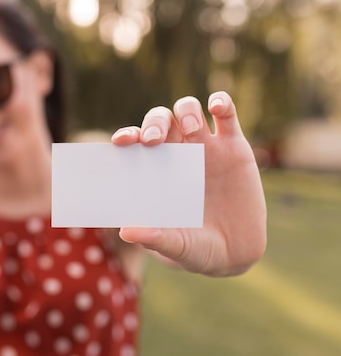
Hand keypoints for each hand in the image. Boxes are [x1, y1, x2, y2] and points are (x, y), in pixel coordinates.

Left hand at [111, 91, 266, 275]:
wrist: (235, 253)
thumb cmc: (194, 249)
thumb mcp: (175, 246)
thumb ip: (154, 238)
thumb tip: (126, 232)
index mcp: (154, 170)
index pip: (135, 143)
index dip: (127, 136)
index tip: (121, 142)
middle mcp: (176, 153)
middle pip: (161, 120)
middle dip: (155, 122)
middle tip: (155, 140)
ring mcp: (205, 147)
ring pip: (189, 110)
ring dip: (186, 110)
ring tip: (190, 126)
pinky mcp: (234, 146)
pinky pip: (226, 114)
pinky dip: (220, 102)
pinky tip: (216, 106)